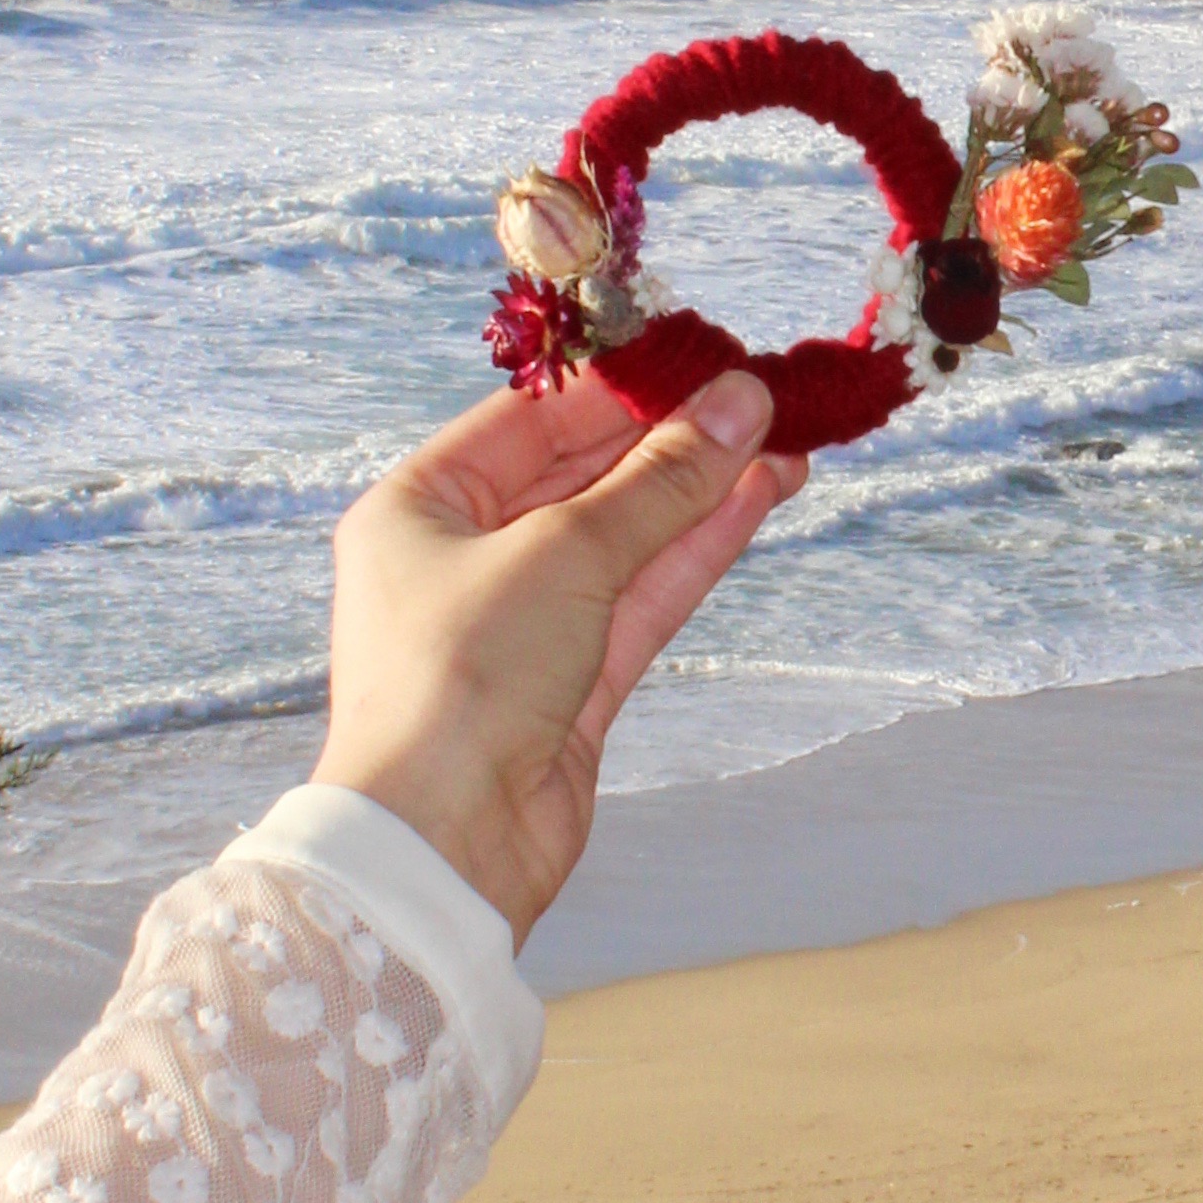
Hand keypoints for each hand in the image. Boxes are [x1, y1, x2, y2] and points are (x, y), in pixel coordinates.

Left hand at [312, 365, 802, 944]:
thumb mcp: (564, 554)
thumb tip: (740, 403)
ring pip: (624, 539)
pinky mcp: (570, 682)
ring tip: (783, 445)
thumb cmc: (462, 677)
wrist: (444, 842)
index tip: (702, 360)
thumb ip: (660, 480)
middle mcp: (462, 558)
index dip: (620, 389)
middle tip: (761, 400)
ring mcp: (520, 622)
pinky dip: (695, 551)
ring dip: (700, 494)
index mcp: (418, 507)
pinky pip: (639, 597)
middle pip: (584, 477)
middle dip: (673, 443)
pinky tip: (755, 502)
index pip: (530, 421)